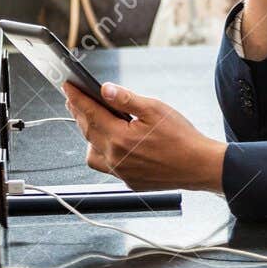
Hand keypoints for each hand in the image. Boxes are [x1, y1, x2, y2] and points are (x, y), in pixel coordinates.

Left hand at [61, 81, 225, 192]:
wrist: (199, 166)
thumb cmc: (182, 138)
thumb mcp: (156, 109)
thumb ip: (127, 99)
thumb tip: (106, 89)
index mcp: (120, 137)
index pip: (90, 113)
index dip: (77, 98)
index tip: (68, 87)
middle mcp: (115, 158)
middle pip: (88, 132)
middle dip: (79, 113)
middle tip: (76, 99)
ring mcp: (121, 172)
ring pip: (92, 153)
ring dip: (90, 136)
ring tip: (95, 122)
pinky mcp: (129, 180)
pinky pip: (107, 166)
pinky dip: (105, 152)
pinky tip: (115, 142)